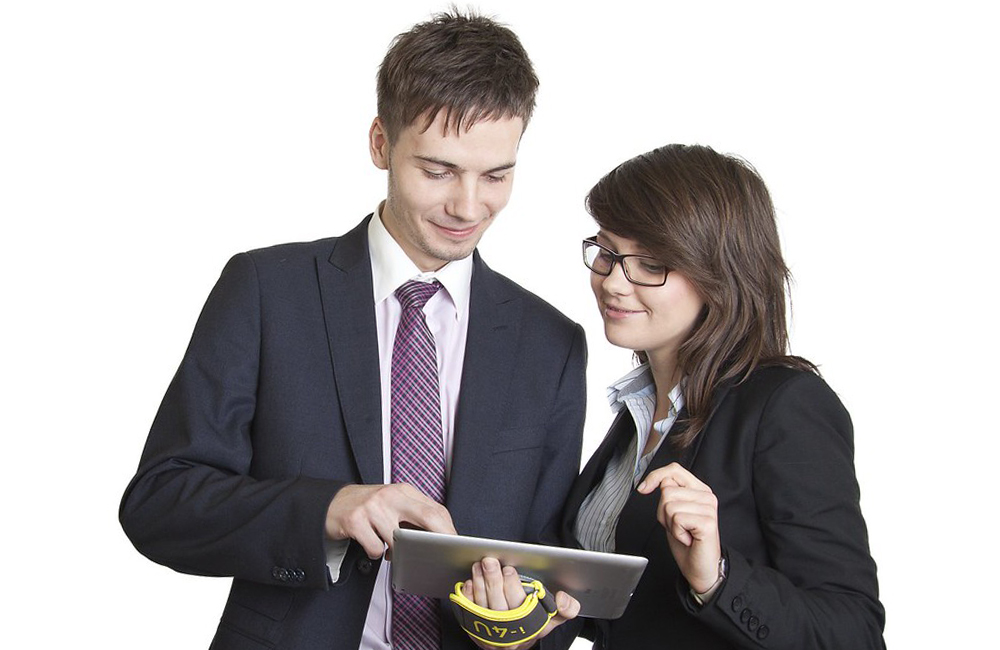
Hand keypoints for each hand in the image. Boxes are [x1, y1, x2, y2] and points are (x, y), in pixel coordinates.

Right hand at [324, 483, 455, 558]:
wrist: (333, 504)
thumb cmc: (369, 507)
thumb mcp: (394, 504)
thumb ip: (414, 515)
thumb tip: (439, 538)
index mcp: (404, 491)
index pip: (435, 509)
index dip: (448, 529)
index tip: (454, 545)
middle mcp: (390, 496)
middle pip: (428, 518)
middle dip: (439, 539)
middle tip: (441, 555)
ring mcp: (372, 507)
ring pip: (398, 539)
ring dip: (396, 551)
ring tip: (388, 546)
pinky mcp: (355, 521)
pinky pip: (375, 548)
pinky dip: (375, 552)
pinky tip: (370, 543)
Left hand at [460, 557, 579, 649]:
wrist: (514, 643)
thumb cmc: (532, 624)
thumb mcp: (553, 617)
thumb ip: (566, 608)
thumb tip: (562, 599)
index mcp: (530, 628)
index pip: (521, 607)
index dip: (513, 588)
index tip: (509, 570)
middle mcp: (509, 633)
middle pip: (498, 606)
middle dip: (493, 580)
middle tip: (490, 562)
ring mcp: (490, 633)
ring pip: (482, 607)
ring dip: (480, 583)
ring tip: (479, 566)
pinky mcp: (475, 630)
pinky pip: (468, 613)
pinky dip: (468, 597)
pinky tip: (470, 582)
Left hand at [637, 462, 720, 593]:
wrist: (700, 568)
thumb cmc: (686, 542)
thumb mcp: (671, 513)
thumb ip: (668, 494)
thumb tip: (652, 483)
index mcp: (699, 490)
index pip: (674, 470)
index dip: (655, 476)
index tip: (644, 489)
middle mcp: (706, 495)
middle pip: (667, 490)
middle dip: (663, 511)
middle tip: (678, 526)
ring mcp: (709, 507)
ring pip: (669, 505)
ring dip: (670, 524)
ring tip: (684, 532)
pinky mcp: (708, 521)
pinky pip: (677, 518)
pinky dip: (677, 532)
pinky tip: (688, 538)